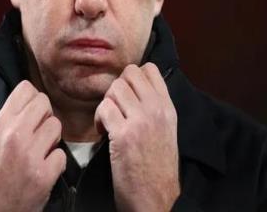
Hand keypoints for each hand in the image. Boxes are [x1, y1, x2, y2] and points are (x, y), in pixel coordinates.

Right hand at [0, 80, 65, 211]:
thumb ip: (11, 118)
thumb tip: (32, 99)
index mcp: (0, 124)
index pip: (25, 88)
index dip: (33, 99)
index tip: (32, 113)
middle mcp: (14, 135)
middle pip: (44, 102)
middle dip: (45, 116)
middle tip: (38, 133)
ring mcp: (30, 154)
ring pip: (56, 126)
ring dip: (52, 140)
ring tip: (40, 153)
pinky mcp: (43, 174)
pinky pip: (62, 154)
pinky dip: (56, 164)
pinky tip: (44, 171)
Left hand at [94, 63, 179, 211]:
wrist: (158, 199)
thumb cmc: (157, 166)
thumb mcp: (165, 129)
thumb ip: (153, 106)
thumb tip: (134, 86)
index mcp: (168, 107)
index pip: (149, 69)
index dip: (132, 77)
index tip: (127, 95)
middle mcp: (156, 109)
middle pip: (128, 73)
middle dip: (117, 88)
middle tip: (116, 107)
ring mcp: (141, 120)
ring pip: (114, 88)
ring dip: (106, 103)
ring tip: (109, 121)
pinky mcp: (123, 135)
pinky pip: (104, 109)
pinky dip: (99, 119)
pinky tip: (104, 132)